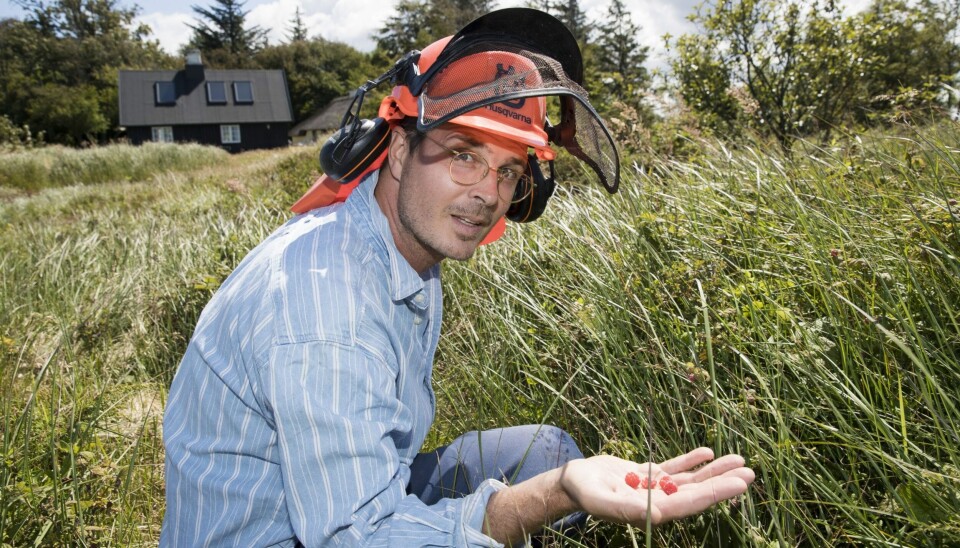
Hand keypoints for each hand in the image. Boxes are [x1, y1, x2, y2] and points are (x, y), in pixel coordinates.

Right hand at [558, 447, 753, 525]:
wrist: (571, 482)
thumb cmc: (584, 492)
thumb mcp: (602, 500)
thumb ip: (625, 508)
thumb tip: (653, 514)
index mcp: (652, 512)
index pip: (690, 502)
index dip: (715, 493)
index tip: (739, 484)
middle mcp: (658, 503)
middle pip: (696, 491)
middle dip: (723, 482)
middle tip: (750, 472)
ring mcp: (654, 489)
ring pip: (690, 479)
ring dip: (713, 471)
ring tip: (738, 460)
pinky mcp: (647, 476)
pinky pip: (674, 468)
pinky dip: (691, 460)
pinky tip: (707, 451)